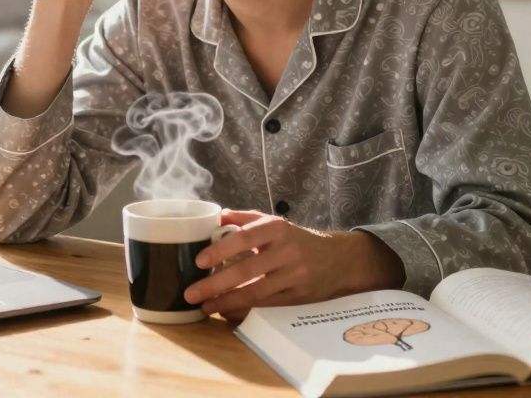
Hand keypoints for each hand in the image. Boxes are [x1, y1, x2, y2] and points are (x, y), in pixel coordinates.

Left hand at [183, 210, 402, 323]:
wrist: (339, 259)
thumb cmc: (298, 240)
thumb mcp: (275, 222)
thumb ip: (245, 218)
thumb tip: (215, 217)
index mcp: (277, 228)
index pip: (245, 238)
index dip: (221, 250)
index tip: (199, 261)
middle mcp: (287, 251)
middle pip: (246, 270)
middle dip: (215, 284)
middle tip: (191, 293)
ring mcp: (294, 275)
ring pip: (256, 292)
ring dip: (226, 302)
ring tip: (204, 307)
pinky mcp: (299, 296)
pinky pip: (267, 306)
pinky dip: (244, 310)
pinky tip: (226, 312)